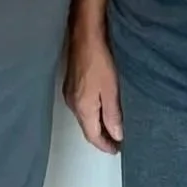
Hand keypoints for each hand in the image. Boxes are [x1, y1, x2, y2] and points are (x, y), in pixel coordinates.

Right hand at [66, 27, 122, 152]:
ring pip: (83, 118)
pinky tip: (101, 110)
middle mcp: (73, 104)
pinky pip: (81, 107)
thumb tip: (116, 135)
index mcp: (83, 108)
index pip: (93, 136)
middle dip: (100, 138)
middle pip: (86, 128)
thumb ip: (113, 115)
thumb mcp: (111, 90)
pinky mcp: (71, 84)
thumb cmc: (99, 61)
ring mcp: (69, 93)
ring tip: (111, 128)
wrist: (84, 36)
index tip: (116, 150)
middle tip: (116, 143)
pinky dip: (92, 113)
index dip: (105, 145)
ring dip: (96, 125)